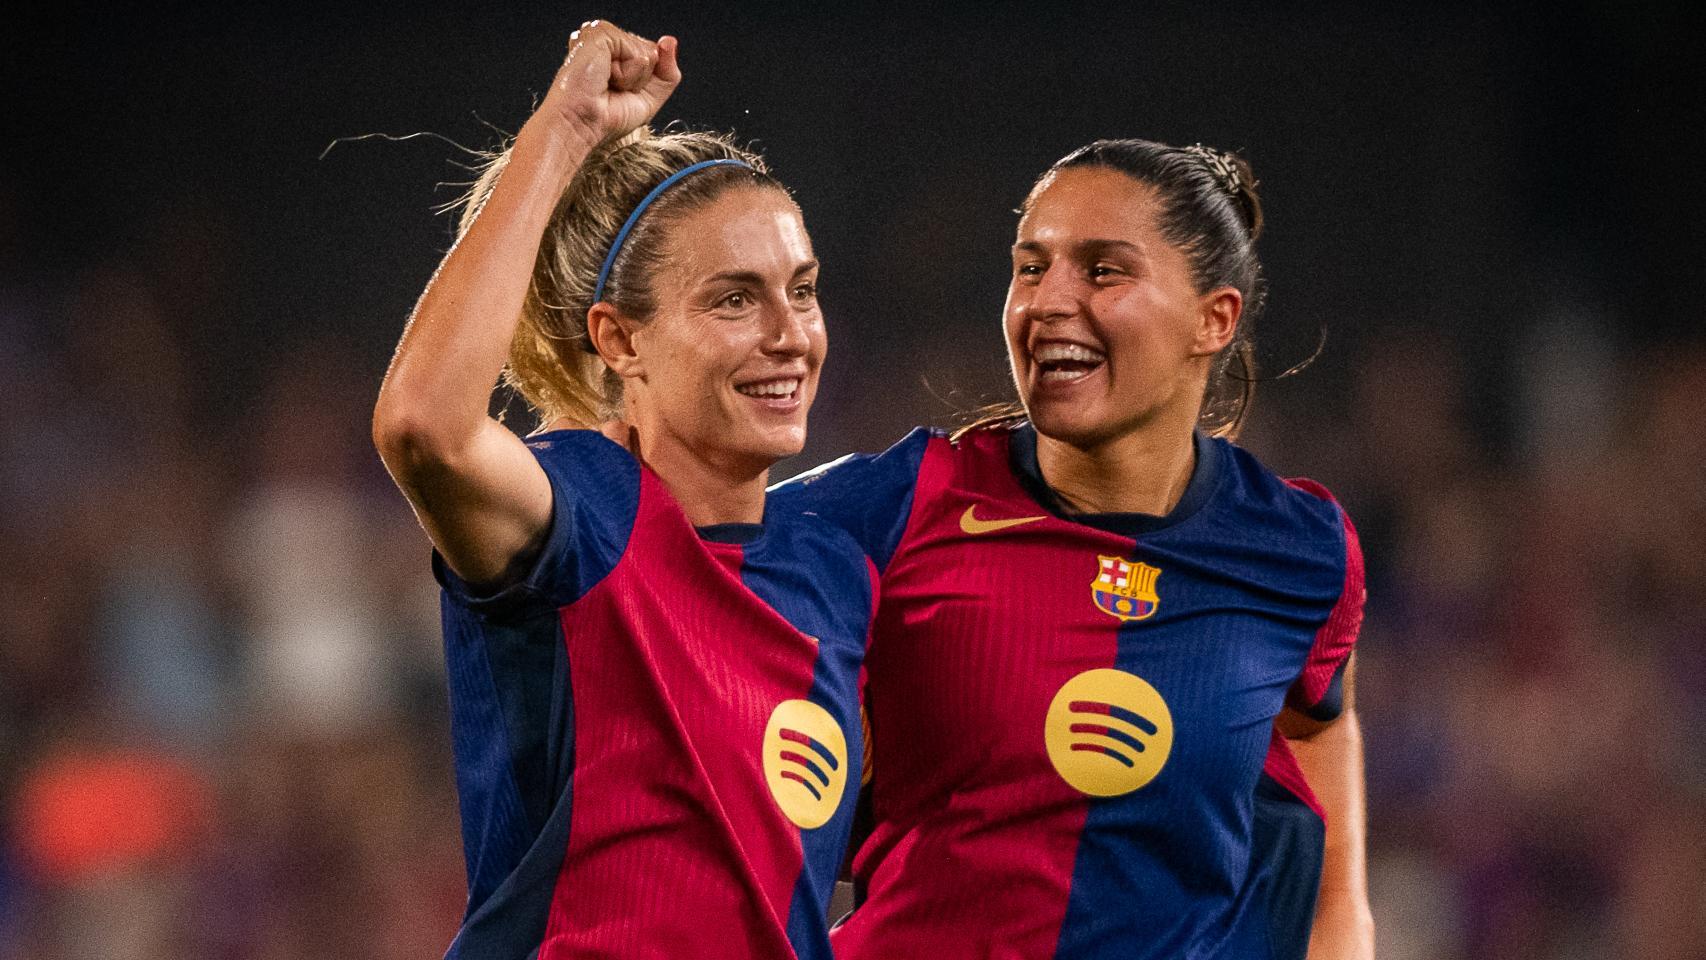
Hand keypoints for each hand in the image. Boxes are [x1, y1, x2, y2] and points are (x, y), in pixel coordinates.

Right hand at [536, 20, 680, 152]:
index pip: (654, 56)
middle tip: (613, 89)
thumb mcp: (649, 99)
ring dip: (633, 77)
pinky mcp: (599, 34)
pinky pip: (637, 51)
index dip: (646, 80)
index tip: (620, 93)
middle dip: (641, 79)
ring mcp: (602, 35)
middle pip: (654, 53)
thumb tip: (670, 42)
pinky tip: (604, 77)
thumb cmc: (606, 118)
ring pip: (648, 52)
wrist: (581, 125)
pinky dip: (627, 72)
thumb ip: (667, 72)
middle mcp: (607, 41)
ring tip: (607, 83)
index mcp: (614, 53)